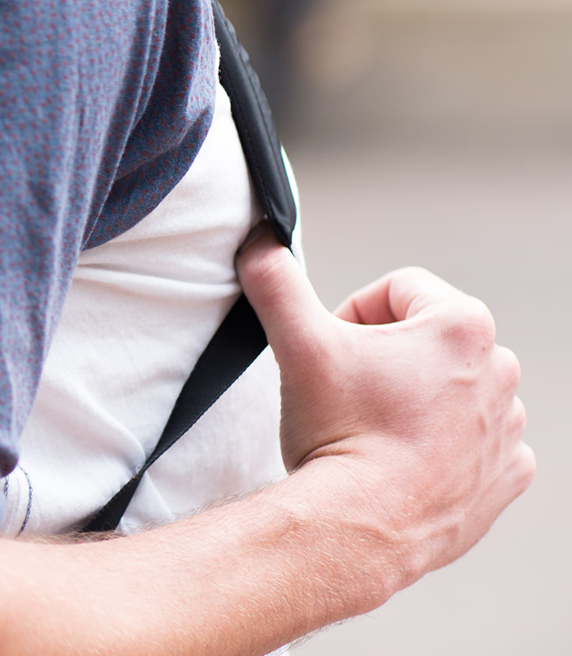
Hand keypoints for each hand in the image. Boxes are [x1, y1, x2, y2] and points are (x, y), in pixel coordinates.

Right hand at [237, 228, 533, 582]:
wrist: (363, 526)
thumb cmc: (341, 434)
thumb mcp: (298, 344)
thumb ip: (277, 282)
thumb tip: (260, 242)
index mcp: (460, 325)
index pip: (397, 288)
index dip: (352, 314)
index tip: (333, 351)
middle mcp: (500, 369)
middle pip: (425, 338)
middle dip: (385, 357)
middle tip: (346, 392)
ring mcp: (508, 426)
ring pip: (450, 389)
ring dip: (415, 400)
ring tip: (372, 430)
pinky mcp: (506, 473)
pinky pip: (477, 443)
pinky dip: (443, 447)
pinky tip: (403, 462)